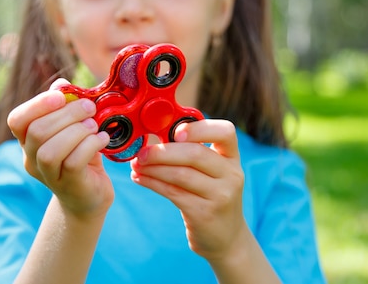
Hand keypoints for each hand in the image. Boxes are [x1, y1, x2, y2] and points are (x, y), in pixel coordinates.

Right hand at [7, 78, 112, 219]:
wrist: (90, 197)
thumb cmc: (81, 156)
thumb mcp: (73, 129)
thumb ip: (65, 107)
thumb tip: (62, 84)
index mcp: (28, 141)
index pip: (17, 120)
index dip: (38, 104)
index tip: (62, 96)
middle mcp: (32, 160)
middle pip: (37, 132)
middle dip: (67, 114)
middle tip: (90, 108)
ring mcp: (48, 175)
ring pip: (50, 150)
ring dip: (77, 131)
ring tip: (94, 126)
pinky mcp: (69, 185)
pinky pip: (73, 163)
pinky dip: (90, 146)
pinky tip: (102, 139)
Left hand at [129, 119, 248, 261]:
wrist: (226, 238)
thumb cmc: (211, 196)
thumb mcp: (213, 172)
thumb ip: (193, 152)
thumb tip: (154, 133)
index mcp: (232, 157)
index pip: (225, 131)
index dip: (199, 128)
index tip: (176, 132)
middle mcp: (231, 174)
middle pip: (195, 154)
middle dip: (163, 151)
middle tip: (142, 153)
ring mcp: (221, 195)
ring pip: (180, 174)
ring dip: (153, 168)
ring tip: (136, 165)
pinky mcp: (204, 214)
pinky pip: (173, 192)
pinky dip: (152, 183)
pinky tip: (139, 178)